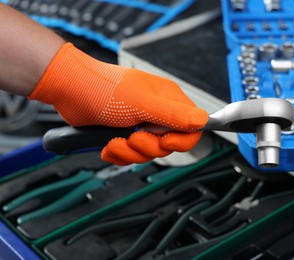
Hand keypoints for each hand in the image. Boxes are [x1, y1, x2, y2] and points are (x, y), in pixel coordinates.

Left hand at [29, 43, 207, 164]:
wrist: (72, 91)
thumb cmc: (104, 89)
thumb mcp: (143, 103)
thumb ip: (174, 114)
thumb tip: (203, 121)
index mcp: (169, 101)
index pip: (192, 128)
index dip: (181, 141)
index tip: (164, 141)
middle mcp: (158, 113)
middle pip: (168, 146)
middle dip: (148, 148)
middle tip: (133, 137)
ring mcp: (141, 124)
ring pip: (148, 153)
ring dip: (129, 152)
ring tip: (115, 140)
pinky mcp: (126, 134)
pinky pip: (130, 155)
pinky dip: (118, 154)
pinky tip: (108, 144)